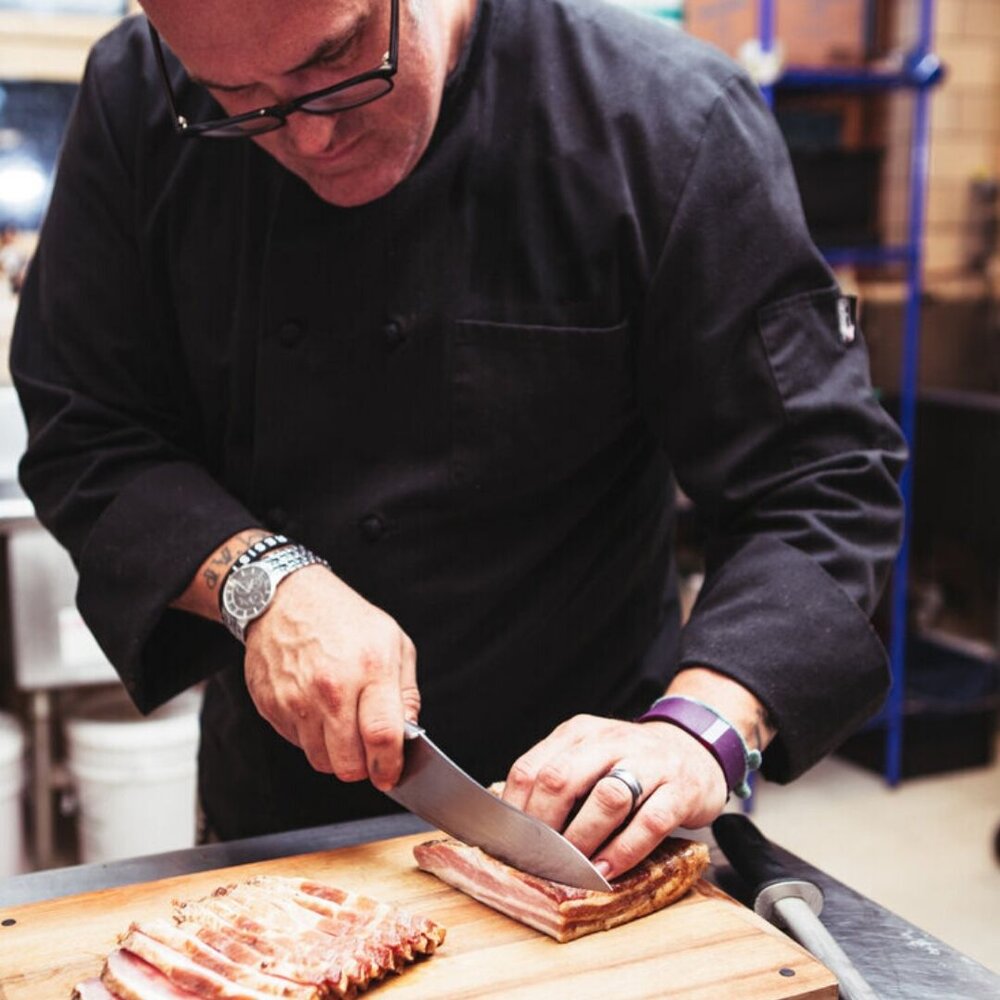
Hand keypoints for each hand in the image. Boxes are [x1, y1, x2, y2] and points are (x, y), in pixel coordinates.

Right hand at [242, 565, 419, 790]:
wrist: (287, 598)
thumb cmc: (344, 618)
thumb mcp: (394, 641)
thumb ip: (406, 693)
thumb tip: (408, 734)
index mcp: (370, 668)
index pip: (382, 736)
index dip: (388, 766)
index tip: (390, 774)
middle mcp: (331, 687)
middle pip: (348, 763)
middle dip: (362, 767)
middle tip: (366, 753)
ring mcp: (297, 699)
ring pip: (320, 761)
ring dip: (335, 755)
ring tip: (340, 723)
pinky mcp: (272, 706)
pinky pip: (296, 744)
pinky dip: (310, 738)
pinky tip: (316, 709)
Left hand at [501, 714, 726, 879]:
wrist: (696, 748)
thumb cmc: (632, 764)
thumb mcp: (590, 758)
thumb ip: (558, 781)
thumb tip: (514, 825)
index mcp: (579, 733)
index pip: (531, 767)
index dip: (515, 810)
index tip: (509, 843)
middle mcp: (611, 741)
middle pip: (562, 778)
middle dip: (543, 826)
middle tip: (537, 859)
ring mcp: (649, 762)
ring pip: (607, 797)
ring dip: (583, 839)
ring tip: (571, 869)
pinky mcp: (681, 789)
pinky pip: (649, 822)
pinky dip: (624, 852)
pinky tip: (607, 872)